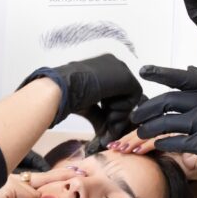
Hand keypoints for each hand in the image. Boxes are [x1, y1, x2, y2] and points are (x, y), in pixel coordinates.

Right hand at [0, 167, 83, 197]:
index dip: (54, 179)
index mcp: (7, 186)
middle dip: (63, 175)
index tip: (71, 172)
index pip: (36, 181)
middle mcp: (9, 178)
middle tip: (82, 169)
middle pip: (43, 179)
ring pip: (36, 196)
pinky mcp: (13, 184)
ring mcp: (11, 179)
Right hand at [20, 54, 142, 134]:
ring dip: (120, 112)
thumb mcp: (88, 105)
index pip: (116, 89)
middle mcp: (112, 64)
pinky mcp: (125, 76)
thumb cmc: (67, 96)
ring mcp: (119, 68)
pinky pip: (135, 96)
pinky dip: (124, 108)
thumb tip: (108, 133)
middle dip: (118, 112)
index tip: (103, 120)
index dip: (111, 108)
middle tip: (107, 125)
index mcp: (101, 66)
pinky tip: (109, 112)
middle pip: (125, 92)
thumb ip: (100, 114)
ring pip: (131, 95)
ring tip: (106, 120)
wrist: (61, 89)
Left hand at [130, 65, 196, 197]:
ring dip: (149, 130)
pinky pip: (177, 142)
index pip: (184, 78)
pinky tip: (157, 146)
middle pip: (168, 101)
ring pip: (167, 123)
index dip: (162, 72)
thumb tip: (188, 69)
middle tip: (135, 116)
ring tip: (141, 134)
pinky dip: (164, 145)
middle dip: (146, 109)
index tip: (144, 70)